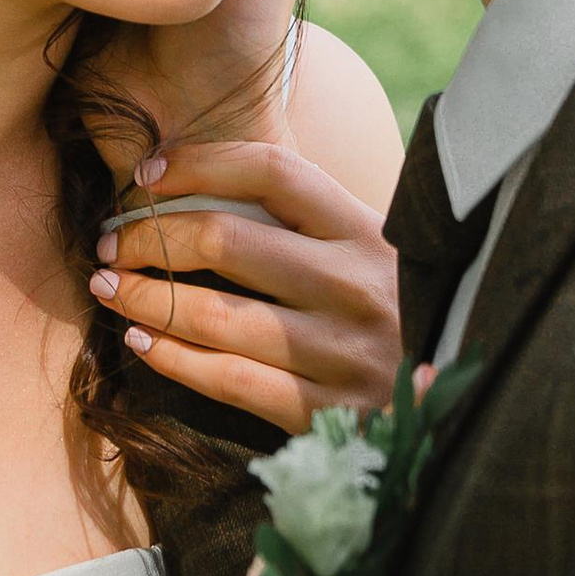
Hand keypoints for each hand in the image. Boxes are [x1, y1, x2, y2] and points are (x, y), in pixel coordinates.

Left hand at [90, 134, 401, 435]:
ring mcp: (343, 352)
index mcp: (367, 232)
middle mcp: (357, 285)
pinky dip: (171, 357)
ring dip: (142, 297)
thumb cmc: (396, 318)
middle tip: (111, 242)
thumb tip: (198, 188)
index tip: (148, 176)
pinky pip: (227, 379)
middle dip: (149, 236)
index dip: (199, 162)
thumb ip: (311, 225)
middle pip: (226, 239)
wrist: (465, 408)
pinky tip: (140, 340)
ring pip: (214, 315)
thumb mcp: (374, 257)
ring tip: (109, 287)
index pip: (272, 170)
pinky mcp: (328, 413)